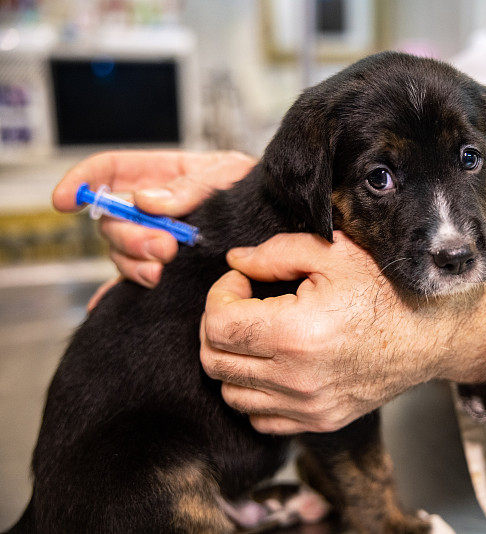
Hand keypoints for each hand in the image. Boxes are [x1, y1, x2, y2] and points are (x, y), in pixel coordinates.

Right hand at [53, 150, 255, 301]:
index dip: (81, 181)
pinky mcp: (164, 268)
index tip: (64, 200)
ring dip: (136, 263)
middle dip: (131, 236)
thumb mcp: (225, 174)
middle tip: (165, 247)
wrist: (277, 218)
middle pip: (113, 220)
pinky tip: (103, 304)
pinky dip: (118, 292)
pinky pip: (131, 281)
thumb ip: (188, 187)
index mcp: (159, 175)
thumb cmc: (249, 187)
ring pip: (121, 253)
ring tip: (165, 268)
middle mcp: (149, 208)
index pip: (108, 171)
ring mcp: (154, 239)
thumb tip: (144, 200)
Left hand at [200, 231, 485, 434]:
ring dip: (233, 359)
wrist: (430, 334)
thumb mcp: (335, 254)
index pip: (217, 324)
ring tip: (259, 332)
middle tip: (244, 302)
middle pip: (215, 360)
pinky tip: (274, 363)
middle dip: (218, 324)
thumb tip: (237, 261)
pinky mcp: (319, 421)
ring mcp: (307, 406)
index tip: (242, 280)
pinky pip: (259, 418)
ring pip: (231, 392)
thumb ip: (276, 252)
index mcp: (295, 334)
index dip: (220, 294)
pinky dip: (254, 392)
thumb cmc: (388, 291)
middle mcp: (296, 378)